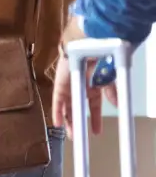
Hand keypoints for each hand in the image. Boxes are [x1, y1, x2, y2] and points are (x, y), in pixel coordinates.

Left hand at [52, 18, 117, 137]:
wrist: (95, 41)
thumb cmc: (105, 53)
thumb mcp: (111, 76)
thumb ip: (112, 91)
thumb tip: (118, 105)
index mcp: (95, 83)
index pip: (93, 105)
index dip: (95, 118)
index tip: (96, 131)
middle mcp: (82, 84)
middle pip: (77, 108)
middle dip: (78, 122)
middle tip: (78, 136)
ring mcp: (71, 84)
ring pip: (67, 106)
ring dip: (68, 120)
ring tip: (70, 133)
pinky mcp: (61, 82)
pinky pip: (58, 100)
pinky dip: (58, 111)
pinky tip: (58, 123)